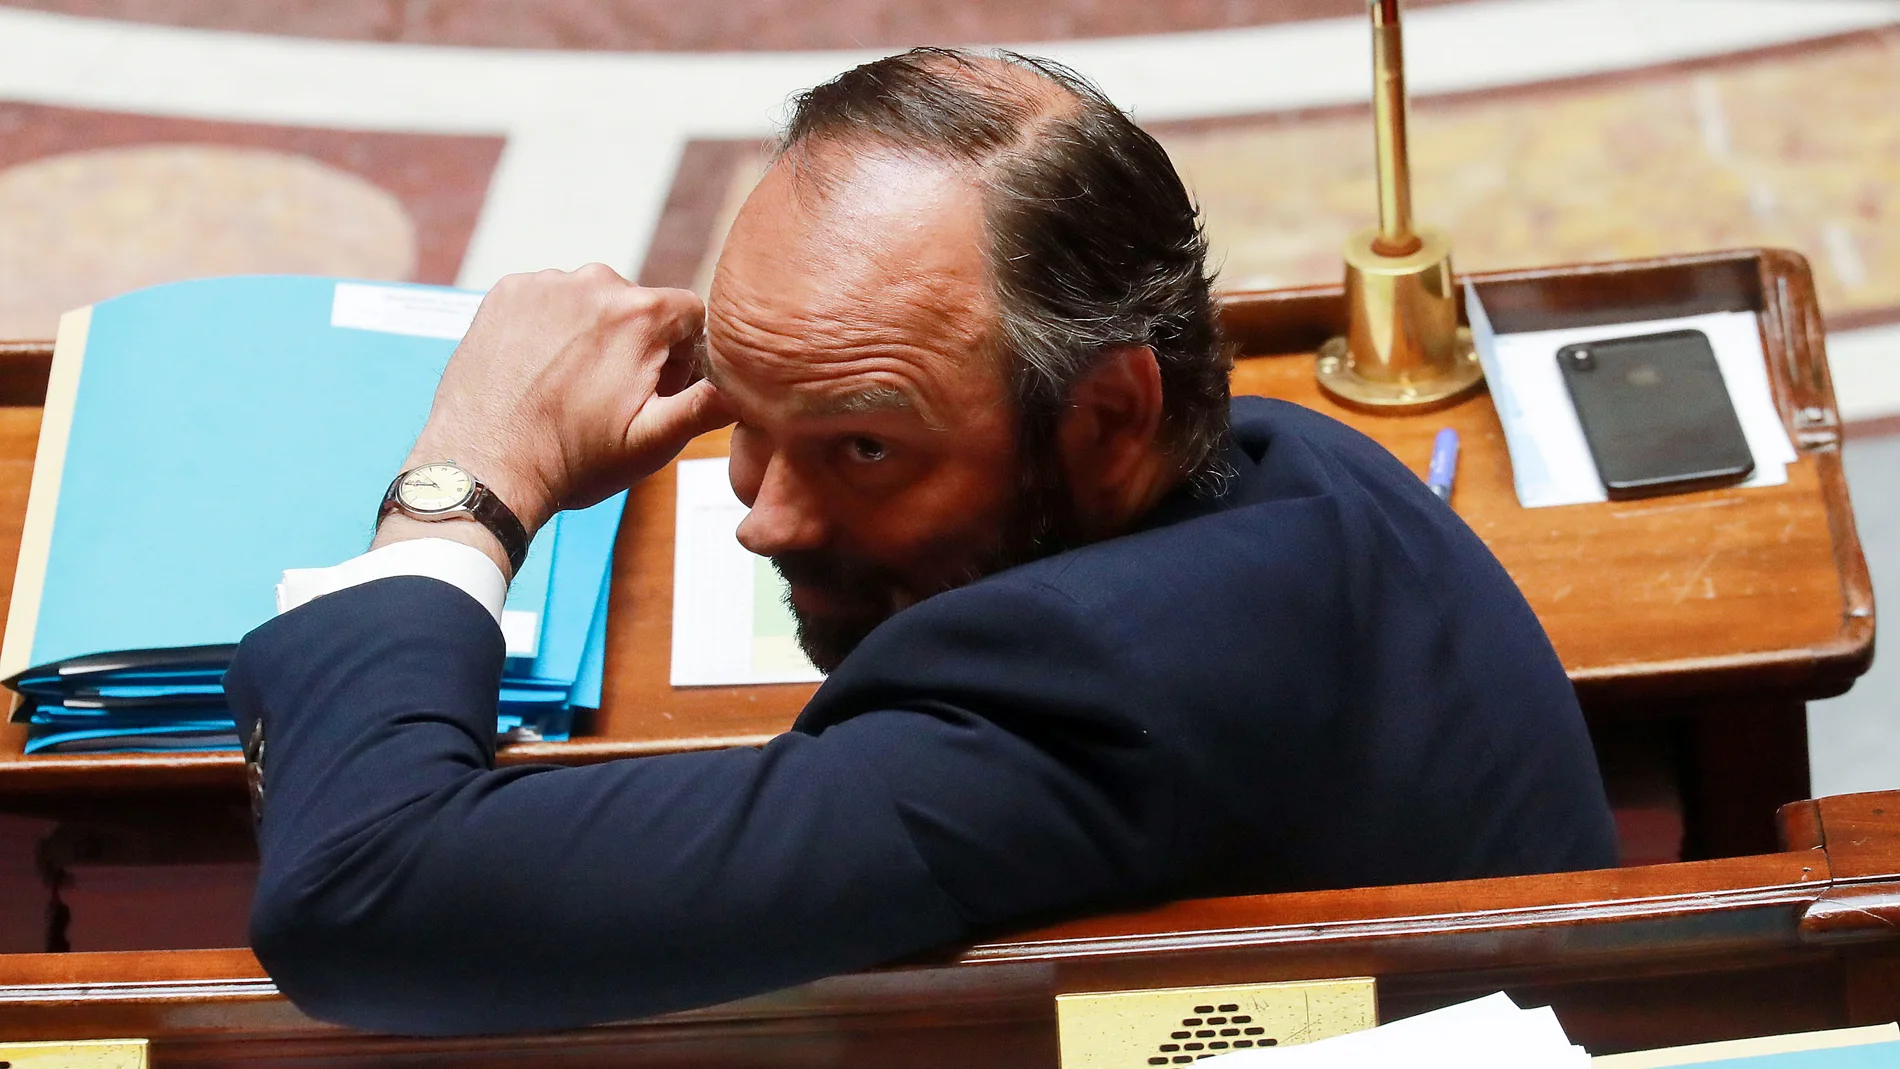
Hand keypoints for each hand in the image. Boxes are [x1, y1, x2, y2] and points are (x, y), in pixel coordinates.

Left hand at [395, 265, 733, 541]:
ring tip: (568, 387)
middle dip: (635, 343)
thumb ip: (708, 406)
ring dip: (590, 334)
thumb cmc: (572, 460)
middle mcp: (594, 282)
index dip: (681, 355)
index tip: (655, 389)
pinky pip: (547, 299)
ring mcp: (544, 284)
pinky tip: (539, 370)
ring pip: (591, 301)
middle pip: (639, 305)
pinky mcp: (506, 292)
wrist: (484, 467)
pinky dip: (549, 327)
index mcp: (640, 314)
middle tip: (608, 396)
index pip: (690, 314)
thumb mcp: (654, 442)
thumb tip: (747, 388)